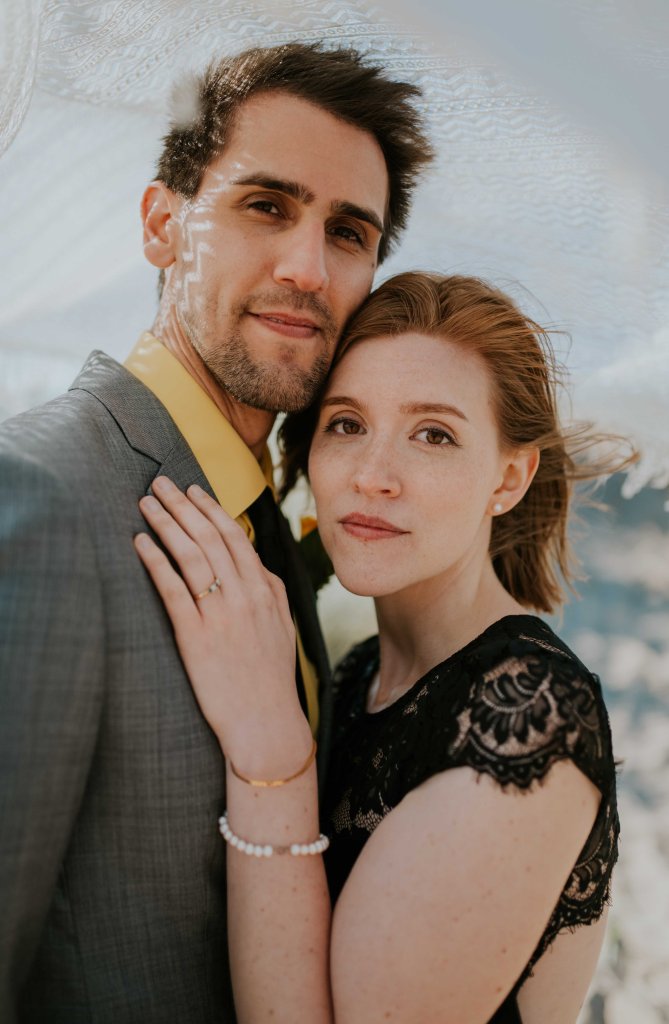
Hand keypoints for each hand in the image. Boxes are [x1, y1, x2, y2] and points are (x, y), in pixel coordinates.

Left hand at [134, 477, 301, 757]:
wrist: (266, 723)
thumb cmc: (271, 678)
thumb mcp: (283, 626)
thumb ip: (270, 591)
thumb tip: (254, 563)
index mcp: (266, 591)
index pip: (236, 537)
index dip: (211, 509)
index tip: (193, 489)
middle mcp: (245, 596)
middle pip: (210, 537)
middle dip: (183, 505)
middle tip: (160, 483)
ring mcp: (221, 614)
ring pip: (192, 555)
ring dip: (167, 523)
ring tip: (146, 504)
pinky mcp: (196, 636)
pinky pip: (173, 589)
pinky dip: (156, 561)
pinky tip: (141, 543)